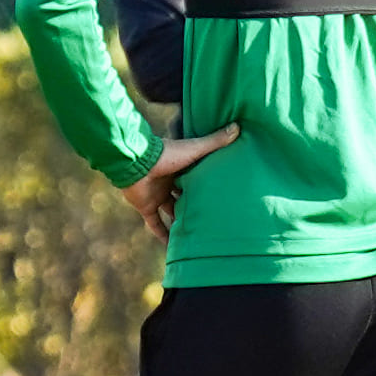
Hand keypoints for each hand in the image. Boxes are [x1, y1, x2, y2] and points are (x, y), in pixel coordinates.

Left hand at [123, 122, 237, 237]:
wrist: (137, 163)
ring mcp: (157, 195)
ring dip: (181, 222)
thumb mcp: (196, 149)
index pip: (197, 178)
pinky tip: (173, 248)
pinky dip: (162, 235)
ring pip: (171, 212)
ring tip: (198, 236)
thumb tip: (238, 127)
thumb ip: (215, 141)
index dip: (207, 186)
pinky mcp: (146, 206)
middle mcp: (169, 182)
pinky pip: (155, 224)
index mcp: (181, 168)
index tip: (222, 196)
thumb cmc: (167, 154)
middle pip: (185, 197)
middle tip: (213, 219)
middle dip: (195, 206)